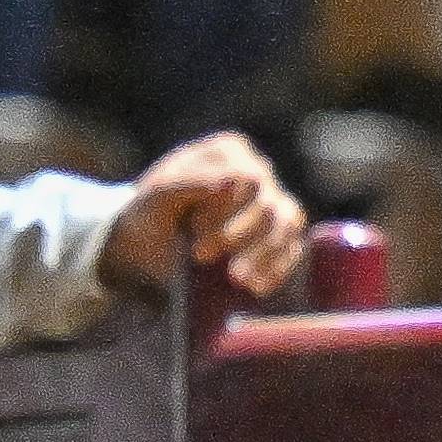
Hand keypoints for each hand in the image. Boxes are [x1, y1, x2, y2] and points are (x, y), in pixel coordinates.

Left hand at [104, 130, 310, 303]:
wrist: (149, 247)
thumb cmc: (150, 215)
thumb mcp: (156, 198)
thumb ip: (190, 182)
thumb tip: (235, 178)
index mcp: (228, 153)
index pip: (247, 179)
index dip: (226, 211)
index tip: (194, 236)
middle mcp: (257, 172)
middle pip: (268, 205)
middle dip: (239, 237)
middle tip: (202, 258)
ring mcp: (273, 202)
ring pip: (287, 225)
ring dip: (263, 257)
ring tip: (238, 282)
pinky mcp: (280, 234)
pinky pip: (292, 249)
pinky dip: (277, 269)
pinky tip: (256, 288)